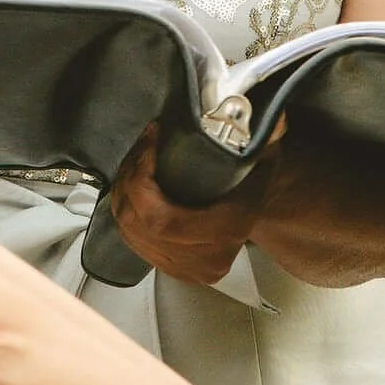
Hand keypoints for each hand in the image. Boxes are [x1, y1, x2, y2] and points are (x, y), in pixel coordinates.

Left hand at [107, 124, 278, 286]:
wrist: (261, 212)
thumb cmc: (257, 184)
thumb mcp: (262, 157)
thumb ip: (259, 135)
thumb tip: (254, 113)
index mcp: (224, 233)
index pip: (160, 220)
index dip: (140, 183)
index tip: (148, 147)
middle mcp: (204, 259)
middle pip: (137, 224)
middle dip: (129, 181)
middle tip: (140, 149)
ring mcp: (186, 270)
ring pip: (129, 233)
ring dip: (123, 194)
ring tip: (134, 163)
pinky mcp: (174, 270)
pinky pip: (132, 241)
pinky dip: (125, 211)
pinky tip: (132, 188)